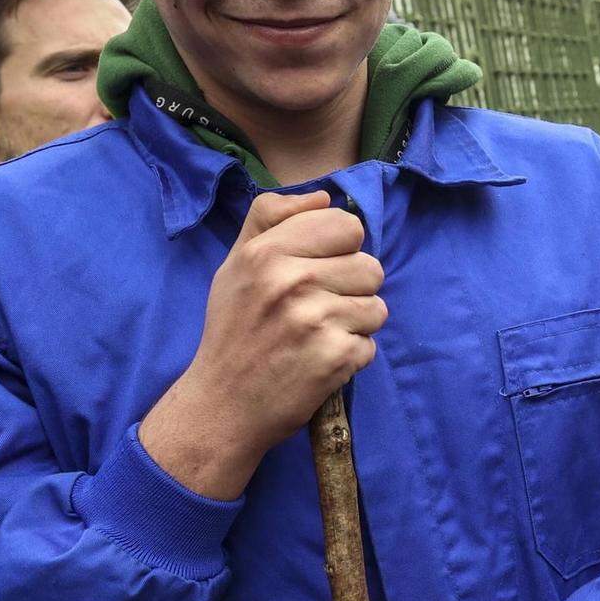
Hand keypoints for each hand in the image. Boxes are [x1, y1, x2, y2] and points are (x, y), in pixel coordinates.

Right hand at [139, 190, 384, 498]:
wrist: (222, 405)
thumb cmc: (233, 330)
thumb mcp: (236, 265)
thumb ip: (272, 218)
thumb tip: (325, 196)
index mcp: (267, 252)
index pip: (347, 226)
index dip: (340, 249)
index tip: (318, 271)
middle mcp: (292, 280)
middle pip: (370, 266)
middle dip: (351, 290)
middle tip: (315, 310)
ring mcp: (316, 319)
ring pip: (377, 307)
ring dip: (354, 325)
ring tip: (317, 336)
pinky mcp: (335, 357)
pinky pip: (371, 345)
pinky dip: (351, 357)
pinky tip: (318, 362)